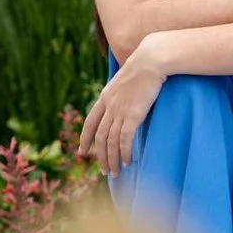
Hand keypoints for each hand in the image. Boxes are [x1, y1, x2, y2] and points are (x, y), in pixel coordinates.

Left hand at [77, 42, 169, 176]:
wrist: (150, 59)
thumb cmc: (143, 67)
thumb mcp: (125, 80)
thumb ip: (120, 94)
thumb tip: (124, 103)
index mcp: (105, 97)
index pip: (90, 121)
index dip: (85, 138)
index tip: (82, 151)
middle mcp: (109, 105)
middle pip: (100, 137)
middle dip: (100, 156)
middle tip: (104, 171)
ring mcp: (120, 110)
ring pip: (110, 142)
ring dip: (112, 159)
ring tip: (115, 173)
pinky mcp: (132, 115)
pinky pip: (124, 140)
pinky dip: (124, 153)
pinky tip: (127, 162)